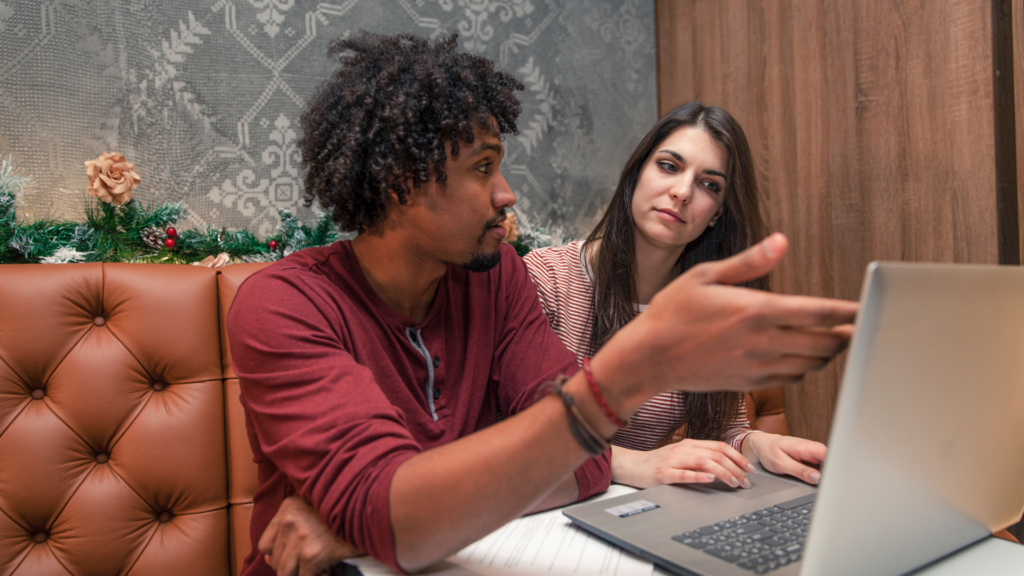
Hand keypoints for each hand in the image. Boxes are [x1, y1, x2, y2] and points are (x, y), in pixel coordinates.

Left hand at [259, 496, 360, 575]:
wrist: (371, 510)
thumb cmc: (345, 512)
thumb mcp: (313, 511)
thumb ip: (289, 530)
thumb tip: (268, 559)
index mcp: (288, 507)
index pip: (264, 544)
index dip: (277, 555)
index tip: (292, 558)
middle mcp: (290, 521)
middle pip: (274, 561)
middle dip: (292, 568)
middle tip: (312, 563)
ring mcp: (300, 538)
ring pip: (285, 573)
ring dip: (303, 573)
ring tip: (320, 566)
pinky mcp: (312, 554)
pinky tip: (329, 569)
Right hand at [592, 233, 858, 413]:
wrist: (649, 357)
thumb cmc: (672, 313)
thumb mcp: (706, 275)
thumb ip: (750, 262)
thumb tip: (781, 242)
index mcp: (756, 310)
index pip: (819, 312)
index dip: (848, 311)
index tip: (864, 308)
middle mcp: (763, 341)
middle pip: (824, 343)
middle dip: (845, 335)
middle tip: (856, 326)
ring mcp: (757, 366)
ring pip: (811, 364)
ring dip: (827, 353)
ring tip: (835, 341)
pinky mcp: (749, 383)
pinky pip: (790, 378)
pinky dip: (804, 368)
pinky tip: (802, 357)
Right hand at [611, 440, 755, 489]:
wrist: (631, 466)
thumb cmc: (658, 462)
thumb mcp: (681, 455)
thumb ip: (700, 457)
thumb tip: (725, 465)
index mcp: (689, 444)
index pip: (720, 446)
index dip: (738, 457)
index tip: (750, 469)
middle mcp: (683, 449)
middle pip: (716, 455)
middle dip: (736, 468)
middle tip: (745, 482)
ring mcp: (673, 460)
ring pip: (704, 463)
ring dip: (723, 473)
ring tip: (734, 483)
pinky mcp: (663, 473)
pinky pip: (684, 474)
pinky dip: (699, 476)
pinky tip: (710, 480)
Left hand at [743, 431, 825, 484]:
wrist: (762, 444)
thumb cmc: (769, 451)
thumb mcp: (781, 463)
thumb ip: (800, 471)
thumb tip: (817, 478)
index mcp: (806, 447)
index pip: (829, 455)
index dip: (834, 468)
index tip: (833, 480)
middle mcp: (812, 448)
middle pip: (830, 461)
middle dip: (832, 473)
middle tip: (828, 486)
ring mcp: (812, 453)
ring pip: (827, 464)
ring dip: (826, 474)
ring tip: (823, 484)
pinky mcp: (810, 458)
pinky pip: (820, 466)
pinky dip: (821, 473)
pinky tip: (817, 480)